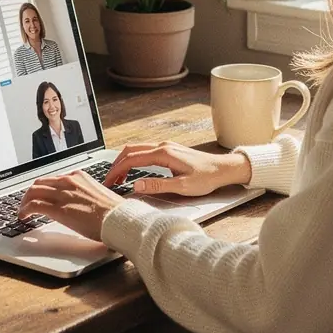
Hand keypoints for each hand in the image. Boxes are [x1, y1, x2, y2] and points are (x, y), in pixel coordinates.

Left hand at [18, 170, 122, 241]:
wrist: (119, 218)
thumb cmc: (113, 211)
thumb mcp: (98, 194)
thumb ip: (84, 193)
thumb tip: (79, 203)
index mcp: (79, 176)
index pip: (53, 179)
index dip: (43, 188)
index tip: (40, 196)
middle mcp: (69, 181)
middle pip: (40, 182)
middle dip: (30, 193)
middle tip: (27, 203)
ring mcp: (63, 194)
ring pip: (33, 191)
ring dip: (24, 201)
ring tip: (23, 211)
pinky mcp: (59, 209)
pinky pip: (34, 205)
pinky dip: (25, 210)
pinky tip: (24, 217)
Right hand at [103, 142, 251, 197]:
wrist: (223, 169)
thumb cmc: (206, 178)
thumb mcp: (182, 186)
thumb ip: (157, 186)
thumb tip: (135, 185)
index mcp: (163, 154)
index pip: (131, 159)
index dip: (116, 171)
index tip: (108, 182)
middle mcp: (162, 146)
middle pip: (130, 151)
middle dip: (116, 165)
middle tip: (108, 180)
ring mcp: (166, 146)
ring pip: (137, 150)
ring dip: (124, 162)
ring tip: (118, 178)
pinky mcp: (169, 150)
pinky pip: (145, 152)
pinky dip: (134, 160)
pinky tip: (134, 171)